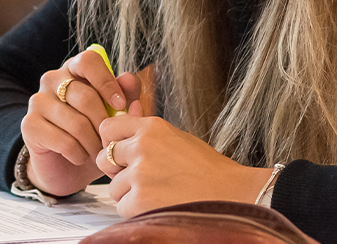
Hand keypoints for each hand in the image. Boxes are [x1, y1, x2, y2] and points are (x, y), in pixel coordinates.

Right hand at [20, 50, 145, 195]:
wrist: (65, 167)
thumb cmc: (93, 136)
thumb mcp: (114, 117)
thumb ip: (125, 96)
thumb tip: (129, 79)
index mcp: (74, 70)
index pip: (89, 61)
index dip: (107, 82)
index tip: (120, 105)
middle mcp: (51, 80)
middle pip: (86, 96)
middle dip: (104, 125)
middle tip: (111, 142)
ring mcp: (37, 102)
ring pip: (77, 123)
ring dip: (94, 144)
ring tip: (98, 153)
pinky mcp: (29, 126)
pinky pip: (64, 141)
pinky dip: (79, 154)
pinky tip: (80, 157)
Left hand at [94, 100, 273, 216]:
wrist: (233, 193)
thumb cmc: (209, 169)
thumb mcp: (177, 138)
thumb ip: (147, 134)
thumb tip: (123, 125)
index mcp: (152, 128)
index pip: (108, 128)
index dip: (111, 143)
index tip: (121, 154)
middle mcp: (142, 147)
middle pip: (103, 159)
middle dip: (116, 171)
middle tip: (139, 179)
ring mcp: (140, 174)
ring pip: (113, 187)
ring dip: (129, 194)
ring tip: (158, 194)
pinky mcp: (140, 200)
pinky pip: (122, 206)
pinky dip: (136, 211)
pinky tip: (158, 206)